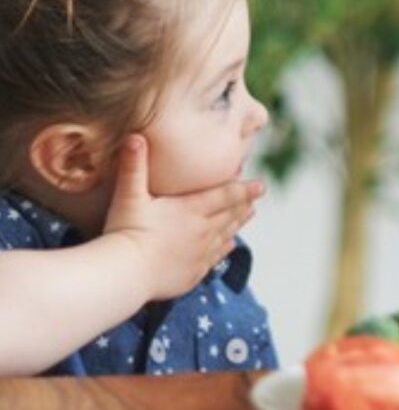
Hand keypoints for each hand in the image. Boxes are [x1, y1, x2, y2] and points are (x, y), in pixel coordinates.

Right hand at [103, 135, 263, 300]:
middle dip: (244, 204)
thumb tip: (135, 136)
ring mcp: (199, 254)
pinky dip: (225, 249)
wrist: (125, 274)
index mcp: (191, 210)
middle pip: (229, 215)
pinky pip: (215, 258)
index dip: (244, 190)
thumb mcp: (129, 195)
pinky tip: (230, 245)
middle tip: (257, 197)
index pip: (225, 196)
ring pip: (226, 235)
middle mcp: (202, 231)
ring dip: (238, 223)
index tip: (261, 185)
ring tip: (249, 214)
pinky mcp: (192, 273)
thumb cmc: (125, 232)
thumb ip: (134, 166)